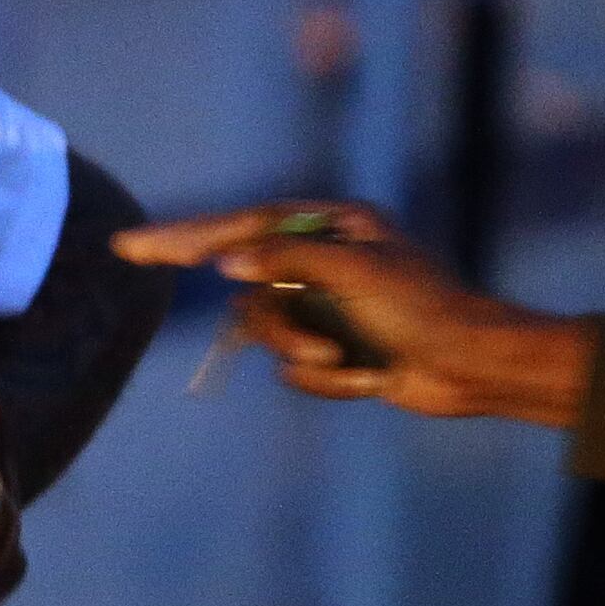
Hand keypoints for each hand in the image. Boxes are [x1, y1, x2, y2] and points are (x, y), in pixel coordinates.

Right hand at [116, 202, 597, 425]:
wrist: (470, 366)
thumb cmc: (420, 306)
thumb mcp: (351, 271)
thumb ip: (284, 258)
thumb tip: (225, 263)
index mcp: (329, 226)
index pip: (240, 226)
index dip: (184, 236)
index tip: (134, 246)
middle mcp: (321, 262)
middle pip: (250, 288)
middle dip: (271, 320)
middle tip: (251, 331)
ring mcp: (324, 308)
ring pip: (268, 335)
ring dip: (303, 352)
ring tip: (344, 359)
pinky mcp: (331, 350)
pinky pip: (293, 369)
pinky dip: (326, 379)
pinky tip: (370, 378)